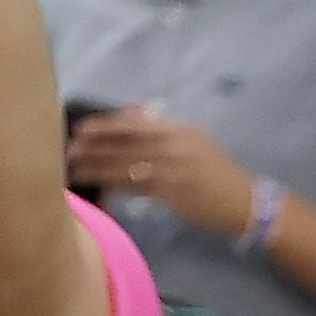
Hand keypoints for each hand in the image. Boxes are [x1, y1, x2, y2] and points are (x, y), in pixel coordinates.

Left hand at [67, 108, 257, 241]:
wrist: (246, 201)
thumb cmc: (216, 170)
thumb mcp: (193, 140)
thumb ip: (160, 128)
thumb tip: (128, 115)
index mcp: (178, 128)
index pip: (134, 123)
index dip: (106, 125)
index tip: (82, 128)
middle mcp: (173, 144)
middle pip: (125, 143)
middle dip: (94, 146)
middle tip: (69, 148)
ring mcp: (172, 168)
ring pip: (125, 165)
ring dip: (97, 166)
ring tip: (74, 168)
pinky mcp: (171, 192)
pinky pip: (135, 187)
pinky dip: (113, 186)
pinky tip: (98, 187)